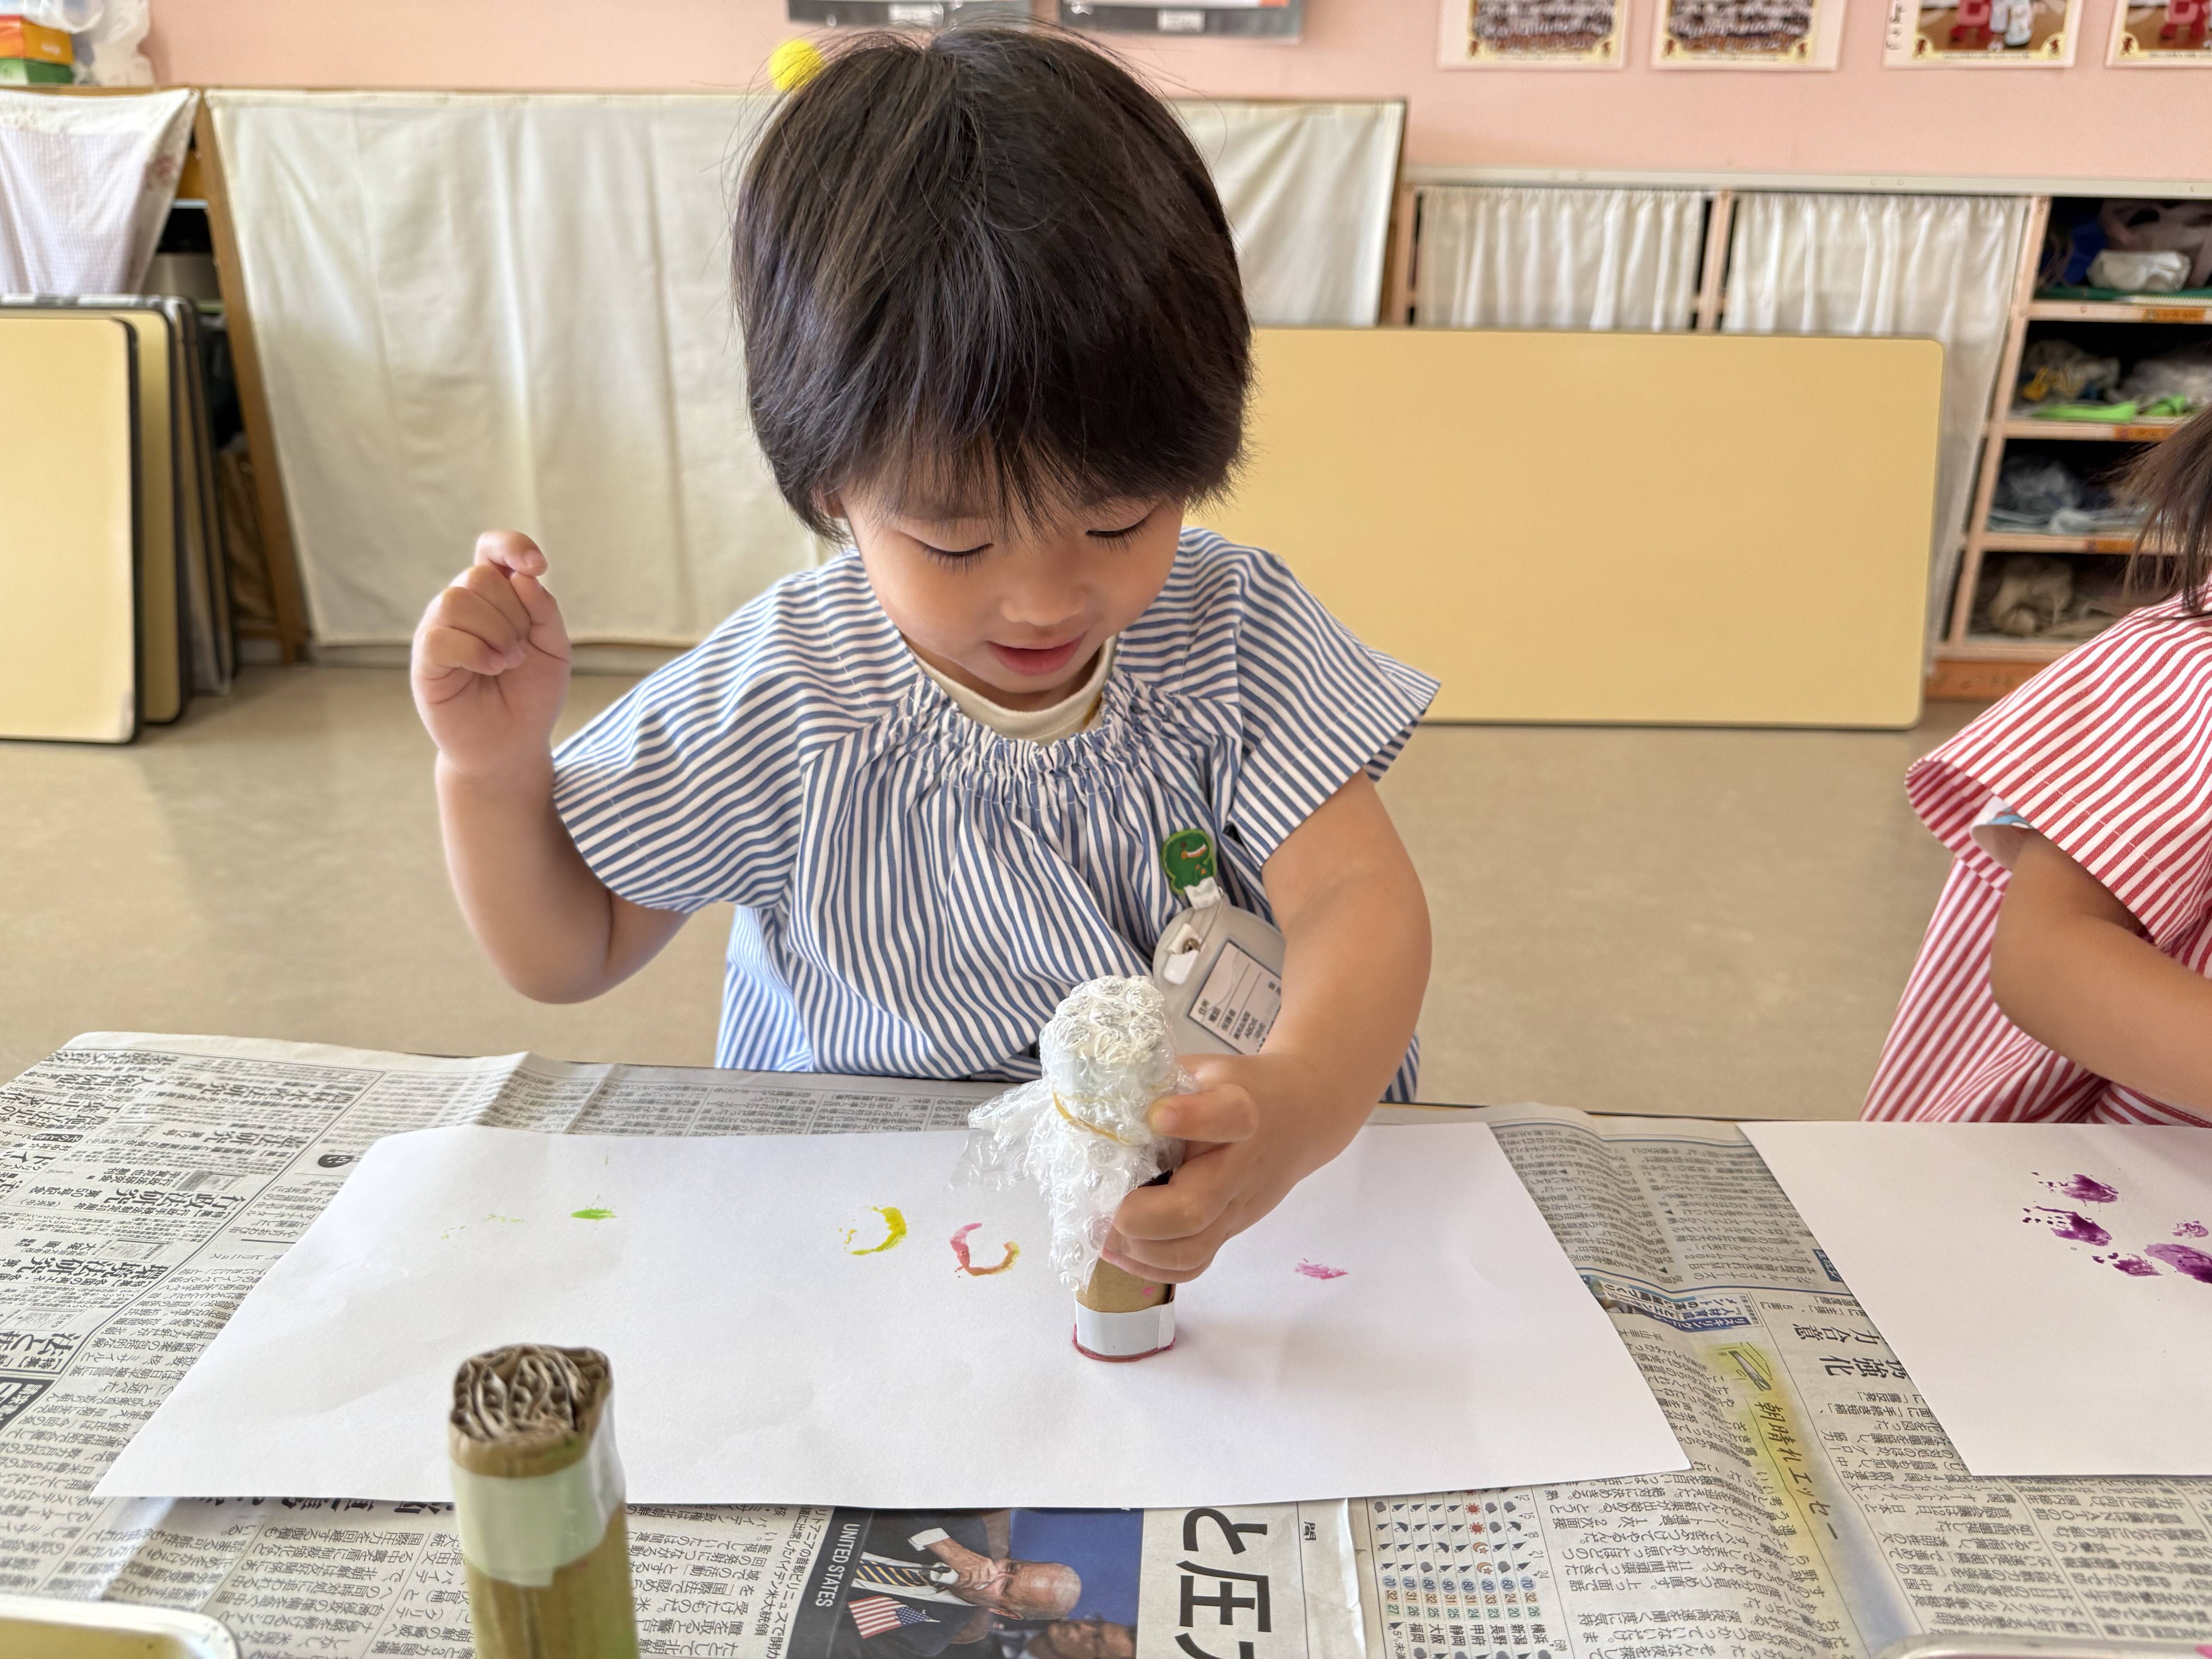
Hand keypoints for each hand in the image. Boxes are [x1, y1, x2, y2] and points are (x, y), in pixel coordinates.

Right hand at [411, 531, 572, 777]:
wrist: (512, 747)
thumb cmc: (531, 696)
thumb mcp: (554, 650)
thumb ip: (544, 610)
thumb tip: (523, 576)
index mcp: (494, 598)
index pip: (491, 549)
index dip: (512, 546)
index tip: (539, 566)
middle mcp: (461, 608)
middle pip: (479, 576)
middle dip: (513, 613)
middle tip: (521, 649)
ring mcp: (438, 631)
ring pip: (457, 600)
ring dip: (496, 633)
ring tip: (508, 663)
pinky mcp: (425, 661)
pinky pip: (441, 636)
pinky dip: (476, 652)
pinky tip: (492, 670)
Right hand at [923, 1537, 1012, 1603]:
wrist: (949, 1548)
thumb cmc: (960, 1556)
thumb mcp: (974, 1561)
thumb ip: (981, 1571)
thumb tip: (986, 1584)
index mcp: (986, 1562)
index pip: (992, 1578)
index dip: (987, 1584)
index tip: (985, 1589)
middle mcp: (982, 1565)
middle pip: (983, 1583)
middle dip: (974, 1584)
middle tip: (965, 1579)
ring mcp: (975, 1568)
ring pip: (974, 1584)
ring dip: (966, 1582)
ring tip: (960, 1576)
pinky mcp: (966, 1571)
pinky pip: (965, 1582)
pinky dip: (960, 1581)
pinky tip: (956, 1575)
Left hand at [1102, 1052, 1364, 1283]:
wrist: (1302, 1115)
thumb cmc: (1239, 1087)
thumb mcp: (1206, 1068)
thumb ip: (1159, 1079)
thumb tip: (1092, 1096)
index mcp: (1240, 1111)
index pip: (1227, 1117)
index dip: (1191, 1118)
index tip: (1157, 1115)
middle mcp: (1241, 1166)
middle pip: (1195, 1207)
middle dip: (1139, 1216)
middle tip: (1101, 1209)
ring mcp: (1237, 1206)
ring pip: (1192, 1248)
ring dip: (1139, 1250)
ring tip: (1101, 1235)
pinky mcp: (1231, 1228)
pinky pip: (1195, 1263)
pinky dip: (1153, 1268)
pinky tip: (1121, 1252)